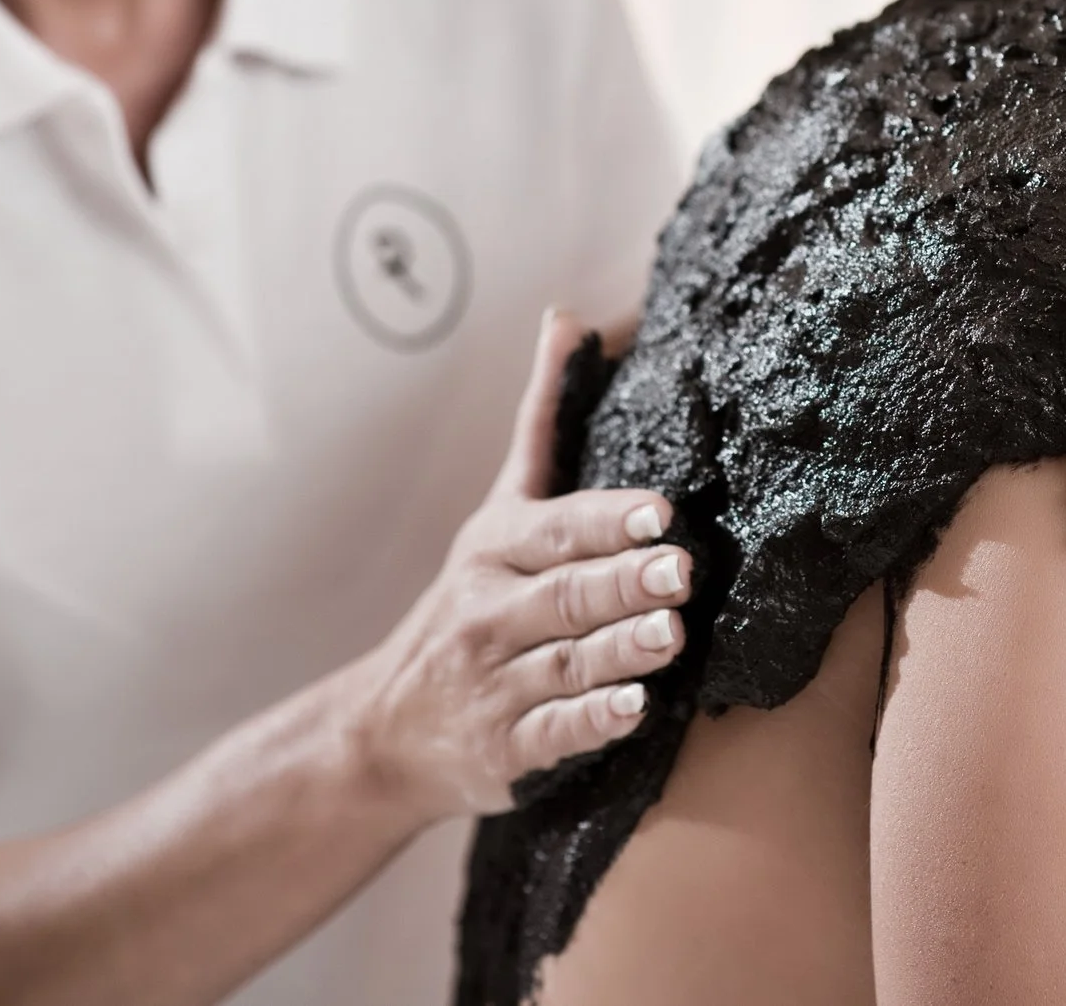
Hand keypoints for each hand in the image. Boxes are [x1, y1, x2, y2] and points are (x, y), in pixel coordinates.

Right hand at [340, 310, 687, 823]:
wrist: (384, 726)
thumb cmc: (471, 599)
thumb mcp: (498, 508)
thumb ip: (541, 422)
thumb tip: (565, 316)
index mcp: (497, 548)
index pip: (559, 528)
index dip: (609, 519)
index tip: (661, 509)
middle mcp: (493, 612)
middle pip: (567, 593)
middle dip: (624, 581)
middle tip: (681, 571)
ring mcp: (496, 684)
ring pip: (566, 663)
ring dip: (620, 650)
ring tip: (671, 635)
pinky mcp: (506, 749)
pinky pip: (553, 733)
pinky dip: (591, 722)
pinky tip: (633, 710)